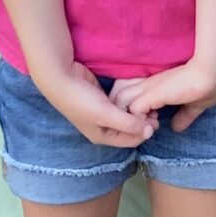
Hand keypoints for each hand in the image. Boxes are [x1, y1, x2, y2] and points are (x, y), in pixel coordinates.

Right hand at [35, 62, 157, 149]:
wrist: (61, 77)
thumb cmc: (81, 100)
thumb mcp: (106, 114)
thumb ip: (128, 124)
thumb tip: (149, 132)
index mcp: (103, 137)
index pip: (131, 140)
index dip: (144, 131)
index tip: (154, 117)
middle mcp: (104, 127)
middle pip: (130, 128)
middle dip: (143, 121)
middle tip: (154, 109)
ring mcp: (104, 113)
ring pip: (127, 115)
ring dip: (137, 110)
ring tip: (148, 101)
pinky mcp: (103, 99)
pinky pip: (121, 104)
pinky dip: (130, 101)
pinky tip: (137, 94)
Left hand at [109, 59, 215, 133]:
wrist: (212, 74)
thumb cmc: (210, 84)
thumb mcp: (195, 105)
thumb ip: (184, 115)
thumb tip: (177, 128)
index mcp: (156, 84)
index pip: (127, 89)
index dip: (132, 107)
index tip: (150, 119)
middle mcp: (148, 84)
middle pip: (117, 93)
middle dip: (122, 111)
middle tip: (139, 124)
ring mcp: (148, 88)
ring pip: (119, 101)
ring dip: (128, 118)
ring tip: (145, 126)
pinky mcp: (152, 94)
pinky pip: (132, 110)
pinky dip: (137, 122)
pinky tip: (151, 126)